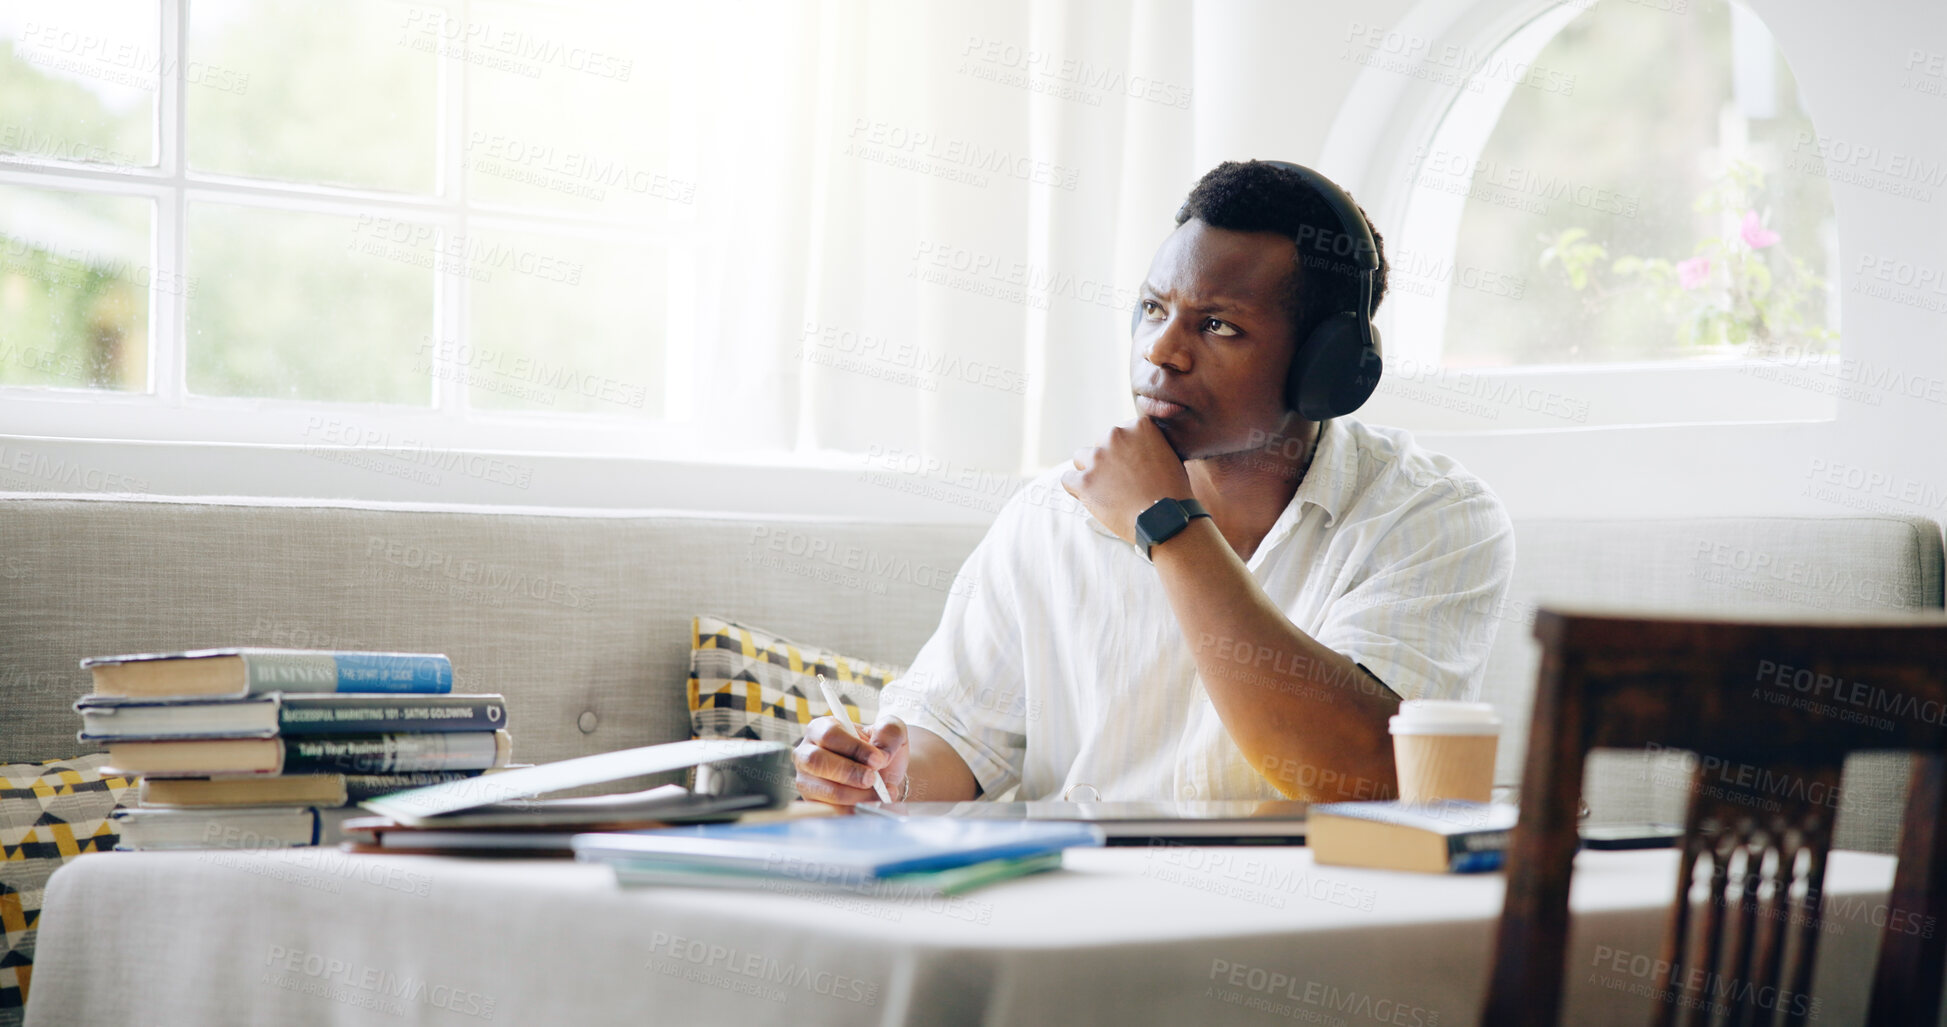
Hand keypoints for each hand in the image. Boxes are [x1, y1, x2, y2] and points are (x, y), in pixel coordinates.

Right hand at [794, 713, 909, 807]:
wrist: (884, 777)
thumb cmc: (881, 750)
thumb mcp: (891, 731)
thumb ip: (888, 732)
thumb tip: (880, 753)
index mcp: (821, 729)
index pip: (829, 735)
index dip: (854, 748)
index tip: (878, 760)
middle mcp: (807, 753)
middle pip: (817, 762)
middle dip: (849, 773)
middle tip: (873, 779)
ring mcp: (806, 781)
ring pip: (826, 790)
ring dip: (857, 795)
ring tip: (881, 793)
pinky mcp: (813, 803)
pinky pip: (830, 811)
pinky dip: (854, 810)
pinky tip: (870, 805)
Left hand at [1060, 416, 1194, 543]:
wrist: (1165, 519)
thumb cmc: (1172, 491)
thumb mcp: (1169, 454)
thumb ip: (1149, 444)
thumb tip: (1135, 448)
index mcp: (1138, 425)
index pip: (1120, 433)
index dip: (1123, 452)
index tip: (1131, 467)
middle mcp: (1115, 435)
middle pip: (1100, 444)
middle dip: (1107, 461)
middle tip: (1121, 483)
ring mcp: (1098, 458)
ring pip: (1081, 458)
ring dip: (1090, 471)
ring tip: (1105, 490)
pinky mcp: (1084, 481)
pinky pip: (1067, 479)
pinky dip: (1076, 489)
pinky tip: (1089, 498)